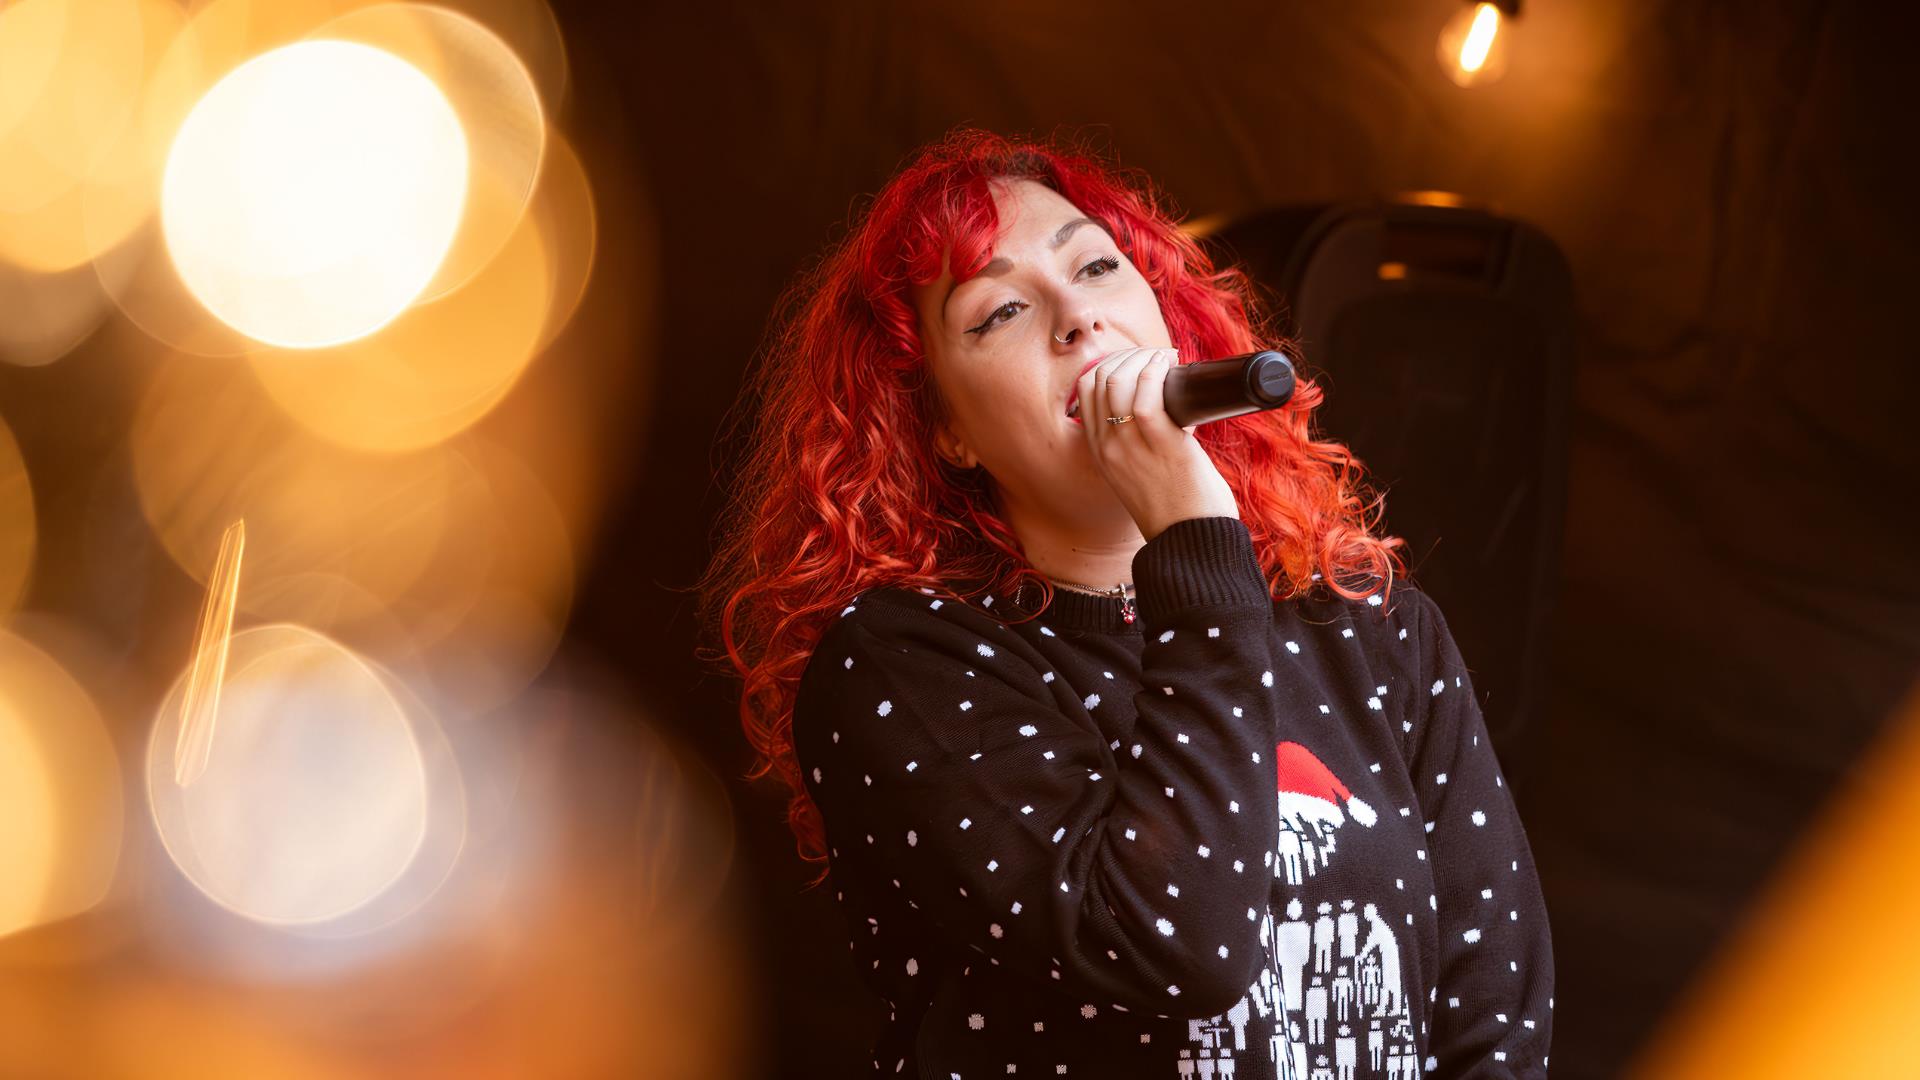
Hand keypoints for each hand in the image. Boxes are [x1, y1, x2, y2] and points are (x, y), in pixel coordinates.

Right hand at [1077, 346, 1240, 540]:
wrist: (1191, 542)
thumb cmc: (1177, 507)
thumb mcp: (1141, 474)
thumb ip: (1142, 444)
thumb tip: (1171, 409)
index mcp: (1100, 452)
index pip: (1087, 389)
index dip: (1112, 363)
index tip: (1139, 362)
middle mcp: (1108, 448)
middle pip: (1100, 378)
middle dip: (1129, 355)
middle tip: (1157, 358)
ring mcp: (1130, 447)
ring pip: (1119, 381)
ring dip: (1145, 358)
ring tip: (1167, 360)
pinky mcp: (1161, 446)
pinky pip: (1148, 396)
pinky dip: (1157, 372)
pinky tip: (1171, 368)